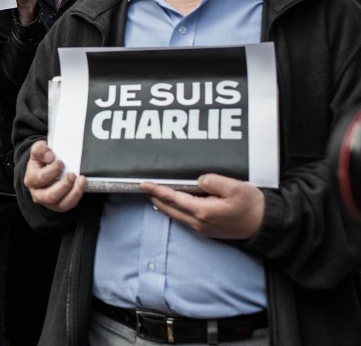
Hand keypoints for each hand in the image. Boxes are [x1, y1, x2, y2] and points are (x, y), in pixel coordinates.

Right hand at [23, 141, 85, 211]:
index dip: (52, 171)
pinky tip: (82, 185)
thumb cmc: (42, 160)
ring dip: (73, 192)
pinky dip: (77, 195)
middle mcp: (38, 194)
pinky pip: (69, 205)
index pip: (40, 178)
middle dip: (64, 185)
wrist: (46, 169)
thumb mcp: (38, 151)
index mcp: (31, 180)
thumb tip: (50, 156)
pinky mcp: (59, 206)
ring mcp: (49, 203)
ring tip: (80, 179)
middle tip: (72, 174)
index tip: (61, 163)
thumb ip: (40, 150)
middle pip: (50, 196)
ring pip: (61, 204)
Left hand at [140, 174, 264, 239]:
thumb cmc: (252, 205)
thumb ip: (212, 181)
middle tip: (145, 187)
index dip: (157, 190)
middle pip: (170, 209)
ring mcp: (203, 229)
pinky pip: (185, 219)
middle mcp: (199, 223)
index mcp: (203, 211)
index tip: (144, 184)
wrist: (265, 225)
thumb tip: (197, 181)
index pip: (173, 198)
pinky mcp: (208, 230)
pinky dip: (175, 210)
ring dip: (164, 204)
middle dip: (156, 198)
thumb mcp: (234, 187)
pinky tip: (174, 203)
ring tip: (156, 194)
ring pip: (176, 215)